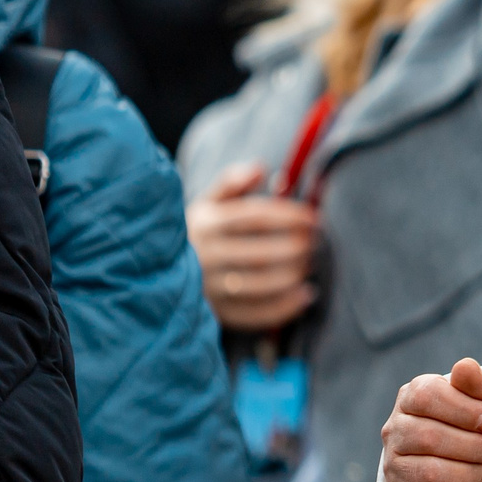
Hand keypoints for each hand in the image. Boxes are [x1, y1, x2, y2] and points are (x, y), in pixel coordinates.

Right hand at [188, 163, 318, 332]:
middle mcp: (205, 257)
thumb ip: (233, 182)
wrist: (164, 270)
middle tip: (317, 243)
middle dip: (296, 247)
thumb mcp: (209, 202)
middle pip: (260, 253)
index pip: (254, 218)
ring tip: (312, 264)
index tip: (314, 218)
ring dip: (293, 275)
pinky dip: (285, 307)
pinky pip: (255, 314)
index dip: (289, 217)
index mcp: (207, 224)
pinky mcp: (217, 314)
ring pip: (259, 285)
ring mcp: (210, 288)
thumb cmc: (202, 231)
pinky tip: (306, 295)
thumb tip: (259, 168)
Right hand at [382, 359, 481, 481]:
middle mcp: (396, 431)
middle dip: (474, 446)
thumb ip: (481, 384)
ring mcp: (394, 469)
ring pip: (429, 474)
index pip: (426, 397)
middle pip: (428, 437)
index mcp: (413, 398)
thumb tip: (464, 367)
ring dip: (470, 474)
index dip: (465, 410)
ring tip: (481, 471)